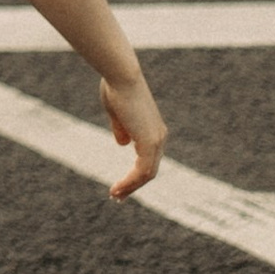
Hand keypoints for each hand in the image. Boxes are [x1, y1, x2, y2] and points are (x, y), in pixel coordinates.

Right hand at [101, 69, 166, 201]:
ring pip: (147, 174)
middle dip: (133, 185)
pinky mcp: (149, 143)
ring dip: (131, 187)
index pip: (148, 159)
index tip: (120, 185)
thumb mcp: (117, 113)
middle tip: (117, 196)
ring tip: (115, 195)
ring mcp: (156, 141)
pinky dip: (130, 182)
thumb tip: (123, 143)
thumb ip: (121, 128)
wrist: (122, 76)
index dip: (134, 174)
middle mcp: (159, 137)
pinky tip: (117, 188)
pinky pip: (142, 171)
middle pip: (150, 171)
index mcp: (153, 130)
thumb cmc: (116, 88)